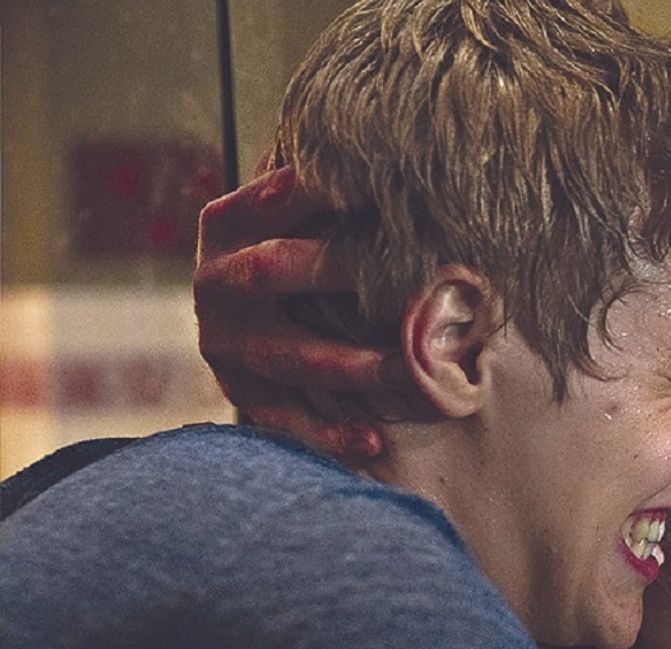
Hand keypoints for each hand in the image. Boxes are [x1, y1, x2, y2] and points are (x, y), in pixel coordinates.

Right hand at [194, 167, 407, 460]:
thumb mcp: (300, 209)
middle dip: (342, 273)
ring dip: (355, 367)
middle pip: (275, 271)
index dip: (317, 186)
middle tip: (414, 280)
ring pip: (291, 356)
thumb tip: (408, 147)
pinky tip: (374, 441)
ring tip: (411, 373)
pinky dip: (329, 433)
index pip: (275, 195)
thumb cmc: (303, 244)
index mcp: (228, 222)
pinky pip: (285, 419)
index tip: (376, 182)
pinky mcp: (243, 392)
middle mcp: (217, 281)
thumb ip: (328, 185)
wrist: (248, 312)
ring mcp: (225, 343)